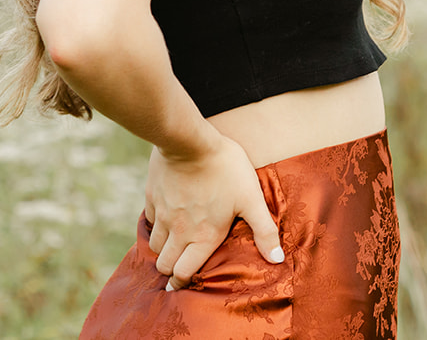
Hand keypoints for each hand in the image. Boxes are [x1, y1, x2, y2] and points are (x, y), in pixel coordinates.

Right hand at [143, 133, 283, 290]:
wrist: (189, 141)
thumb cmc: (224, 169)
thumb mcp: (251, 198)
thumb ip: (264, 230)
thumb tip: (277, 260)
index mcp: (203, 236)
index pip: (185, 272)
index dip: (182, 283)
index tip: (181, 285)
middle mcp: (179, 231)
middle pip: (164, 264)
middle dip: (170, 271)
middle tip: (176, 268)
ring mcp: (163, 214)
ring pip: (154, 245)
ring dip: (162, 249)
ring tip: (171, 246)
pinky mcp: (152, 196)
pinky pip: (149, 219)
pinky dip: (155, 225)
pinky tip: (164, 218)